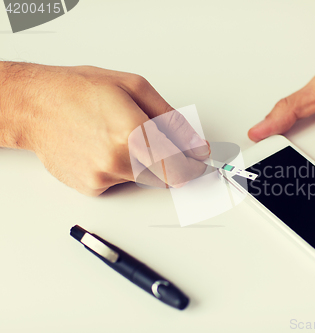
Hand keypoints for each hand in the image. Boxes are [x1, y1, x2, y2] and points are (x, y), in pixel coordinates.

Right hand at [0, 63, 209, 195]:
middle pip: (168, 178)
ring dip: (147, 164)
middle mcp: (119, 161)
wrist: (35, 106)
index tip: (198, 158)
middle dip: (174, 163)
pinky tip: (105, 147)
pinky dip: (123, 168)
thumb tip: (196, 144)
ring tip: (123, 137)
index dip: (194, 163)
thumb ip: (171, 119)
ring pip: (146, 179)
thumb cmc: (80, 90)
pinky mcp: (91, 187)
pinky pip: (122, 182)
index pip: (181, 166)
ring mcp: (103, 177)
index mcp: (134, 133)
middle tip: (161, 141)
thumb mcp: (135, 88)